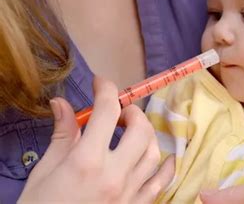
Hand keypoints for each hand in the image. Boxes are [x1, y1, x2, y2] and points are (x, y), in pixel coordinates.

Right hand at [19, 77, 174, 203]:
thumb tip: (62, 104)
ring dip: (147, 136)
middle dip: (132, 112)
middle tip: (119, 112)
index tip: (101, 84)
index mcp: (87, 161)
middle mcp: (114, 175)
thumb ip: (62, 135)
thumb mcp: (45, 170)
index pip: (107, 112)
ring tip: (132, 133)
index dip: (106, 90)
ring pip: (154, 153)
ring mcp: (129, 193)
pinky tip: (166, 158)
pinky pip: (161, 183)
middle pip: (140, 130)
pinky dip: (166, 167)